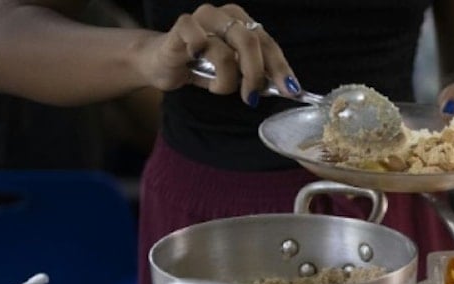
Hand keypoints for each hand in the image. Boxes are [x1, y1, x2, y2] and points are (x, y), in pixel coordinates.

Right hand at [137, 3, 299, 105]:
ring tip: (218, 87)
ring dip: (226, 79)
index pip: (268, 43)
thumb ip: (257, 74)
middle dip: (255, 75)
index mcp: (242, 22)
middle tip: (251, 97)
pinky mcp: (182, 26)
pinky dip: (203, 65)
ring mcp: (203, 17)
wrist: (163, 62)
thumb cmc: (202, 66)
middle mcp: (225, 15)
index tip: (290, 91)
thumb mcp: (235, 72)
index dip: (281, 68)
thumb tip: (285, 89)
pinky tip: (197, 67)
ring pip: (227, 51)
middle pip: (251, 42)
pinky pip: (199, 42)